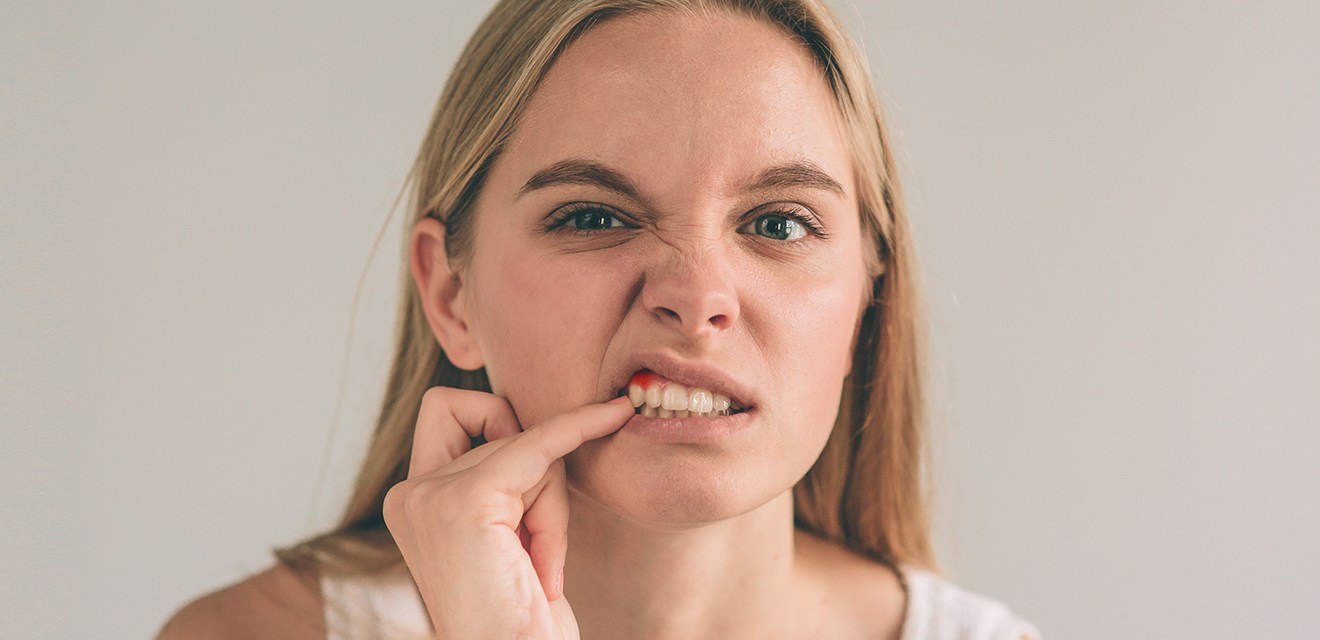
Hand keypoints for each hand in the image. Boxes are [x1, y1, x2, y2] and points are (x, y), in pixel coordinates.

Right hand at [382, 387, 633, 639]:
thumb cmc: (519, 620)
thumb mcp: (504, 536)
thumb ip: (502, 480)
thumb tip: (538, 422)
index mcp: (412, 502)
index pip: (447, 412)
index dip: (495, 415)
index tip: (547, 430)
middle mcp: (409, 495)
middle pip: (498, 429)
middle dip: (539, 480)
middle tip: (540, 551)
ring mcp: (430, 497)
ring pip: (526, 446)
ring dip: (553, 508)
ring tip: (540, 570)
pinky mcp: (466, 503)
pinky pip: (540, 443)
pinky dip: (580, 427)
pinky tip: (613, 416)